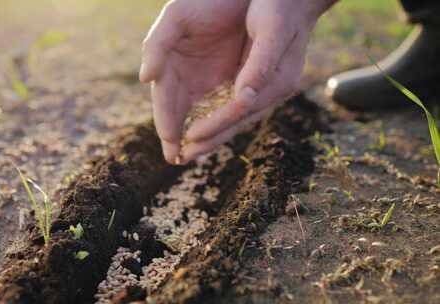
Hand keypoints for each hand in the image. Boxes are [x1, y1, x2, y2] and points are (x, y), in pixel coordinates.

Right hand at [140, 0, 250, 163]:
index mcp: (169, 66)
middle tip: (177, 160)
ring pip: (200, 113)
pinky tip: (218, 135)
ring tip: (193, 155)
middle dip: (177, 137)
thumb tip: (144, 78)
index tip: (169, 146)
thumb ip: (157, 44)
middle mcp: (185, 77)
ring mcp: (206, 79)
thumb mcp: (176, 17)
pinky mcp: (228, 77)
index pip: (165, 102)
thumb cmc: (203, 0)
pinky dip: (219, 121)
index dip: (166, 124)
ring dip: (198, 135)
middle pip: (179, 114)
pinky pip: (222, 104)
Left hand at [181, 0, 334, 162]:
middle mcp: (273, 90)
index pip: (240, 110)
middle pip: (237, 121)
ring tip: (188, 151)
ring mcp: (267, 88)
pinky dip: (217, 119)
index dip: (215, 125)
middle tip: (181, 158)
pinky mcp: (259, 83)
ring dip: (212, 135)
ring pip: (235, 118)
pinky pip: (235, 106)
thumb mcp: (273, 29)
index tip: (190, 139)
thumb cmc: (282, 7)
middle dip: (209, 139)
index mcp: (278, 81)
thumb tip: (244, 99)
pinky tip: (202, 127)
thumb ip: (260, 65)